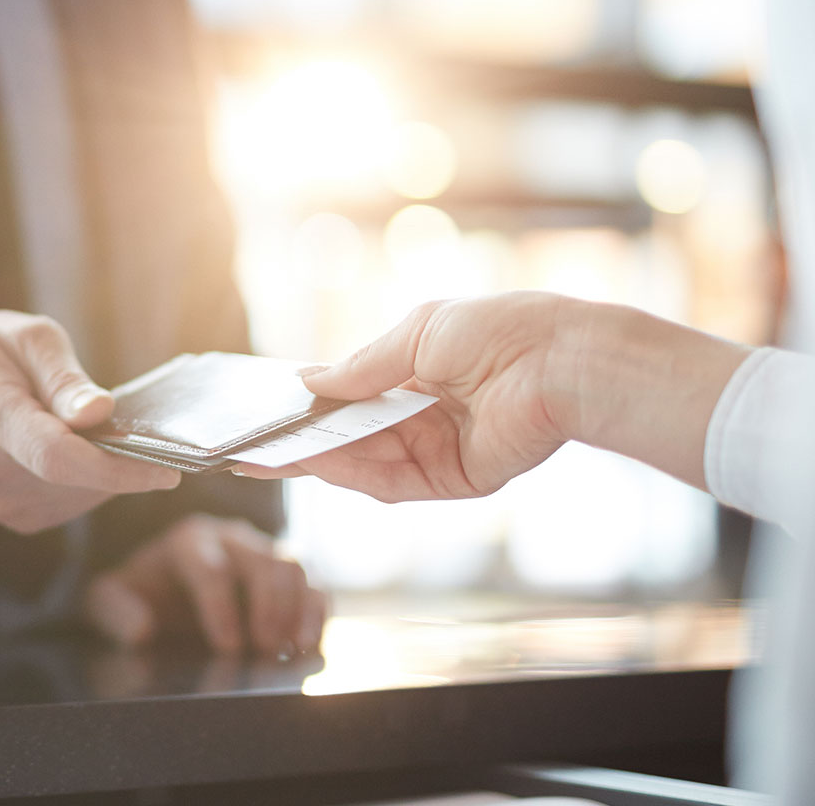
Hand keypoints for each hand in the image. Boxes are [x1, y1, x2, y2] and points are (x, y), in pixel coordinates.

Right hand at [0, 311, 179, 533]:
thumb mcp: (24, 336)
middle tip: (132, 421)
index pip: (58, 457)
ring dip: (105, 466)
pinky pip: (74, 502)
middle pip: (79, 479)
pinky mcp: (14, 516)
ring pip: (84, 494)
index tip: (169, 470)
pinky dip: (90, 478)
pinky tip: (78, 447)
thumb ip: (63, 376)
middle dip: (121, 456)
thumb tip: (101, 413)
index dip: (118, 469)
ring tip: (89, 425)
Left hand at [83, 514, 325, 655]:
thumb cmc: (140, 593)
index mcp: (190, 539)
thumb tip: (140, 628)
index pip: (211, 567)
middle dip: (266, 608)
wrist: (162, 591)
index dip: (220, 607)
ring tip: (293, 649)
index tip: (227, 646)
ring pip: (293, 567)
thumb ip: (115, 609)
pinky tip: (309, 645)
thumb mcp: (110, 599)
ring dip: (297, 610)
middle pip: (262, 563)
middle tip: (264, 650)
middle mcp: (233, 538)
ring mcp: (264, 552)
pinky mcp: (287, 575)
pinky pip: (314, 585)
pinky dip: (317, 613)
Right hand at [232, 293, 749, 500]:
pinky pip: (397, 483)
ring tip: (270, 458)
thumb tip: (307, 381)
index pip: (351, 396)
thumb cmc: (500, 331)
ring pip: (367, 462)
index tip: (265, 411)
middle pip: (351, 436)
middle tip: (250, 449)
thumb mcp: (418, 333)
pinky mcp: (457, 479)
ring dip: (319, 460)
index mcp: (419, 371)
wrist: (564, 364)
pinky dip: (357, 475)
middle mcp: (426, 413)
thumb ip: (361, 366)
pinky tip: (320, 466)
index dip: (309, 406)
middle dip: (302, 441)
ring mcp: (440, 449)